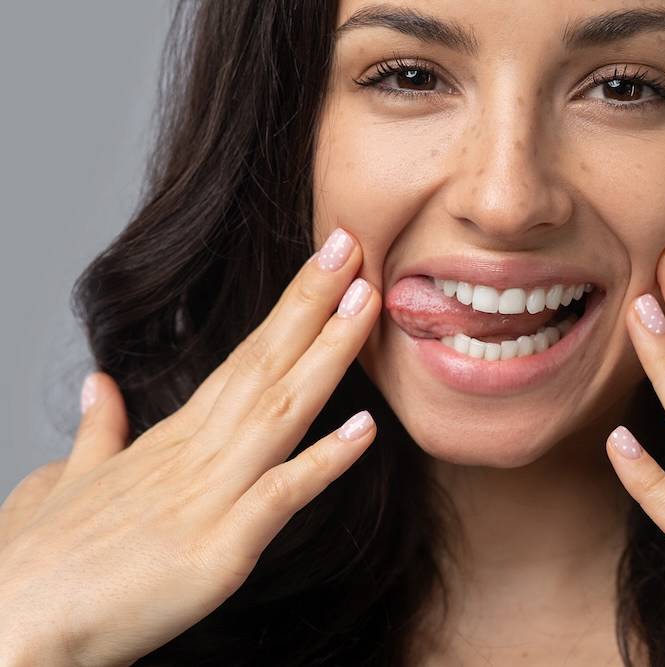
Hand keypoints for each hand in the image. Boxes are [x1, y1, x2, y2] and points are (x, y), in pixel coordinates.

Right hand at [0, 228, 379, 665]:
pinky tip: (366, 429)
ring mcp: (207, 498)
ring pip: (281, 410)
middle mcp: (195, 454)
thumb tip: (100, 387)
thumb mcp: (63, 484)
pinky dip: (324, 462)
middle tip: (352, 244)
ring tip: (368, 300)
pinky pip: (279, 498)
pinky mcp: (216, 552)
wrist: (4, 633)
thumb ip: (97, 434)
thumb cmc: (34, 564)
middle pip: (264, 364)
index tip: (323, 267)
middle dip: (312, 302)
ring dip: (328, 353)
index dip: (287, 311)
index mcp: (171, 440)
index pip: (241, 359)